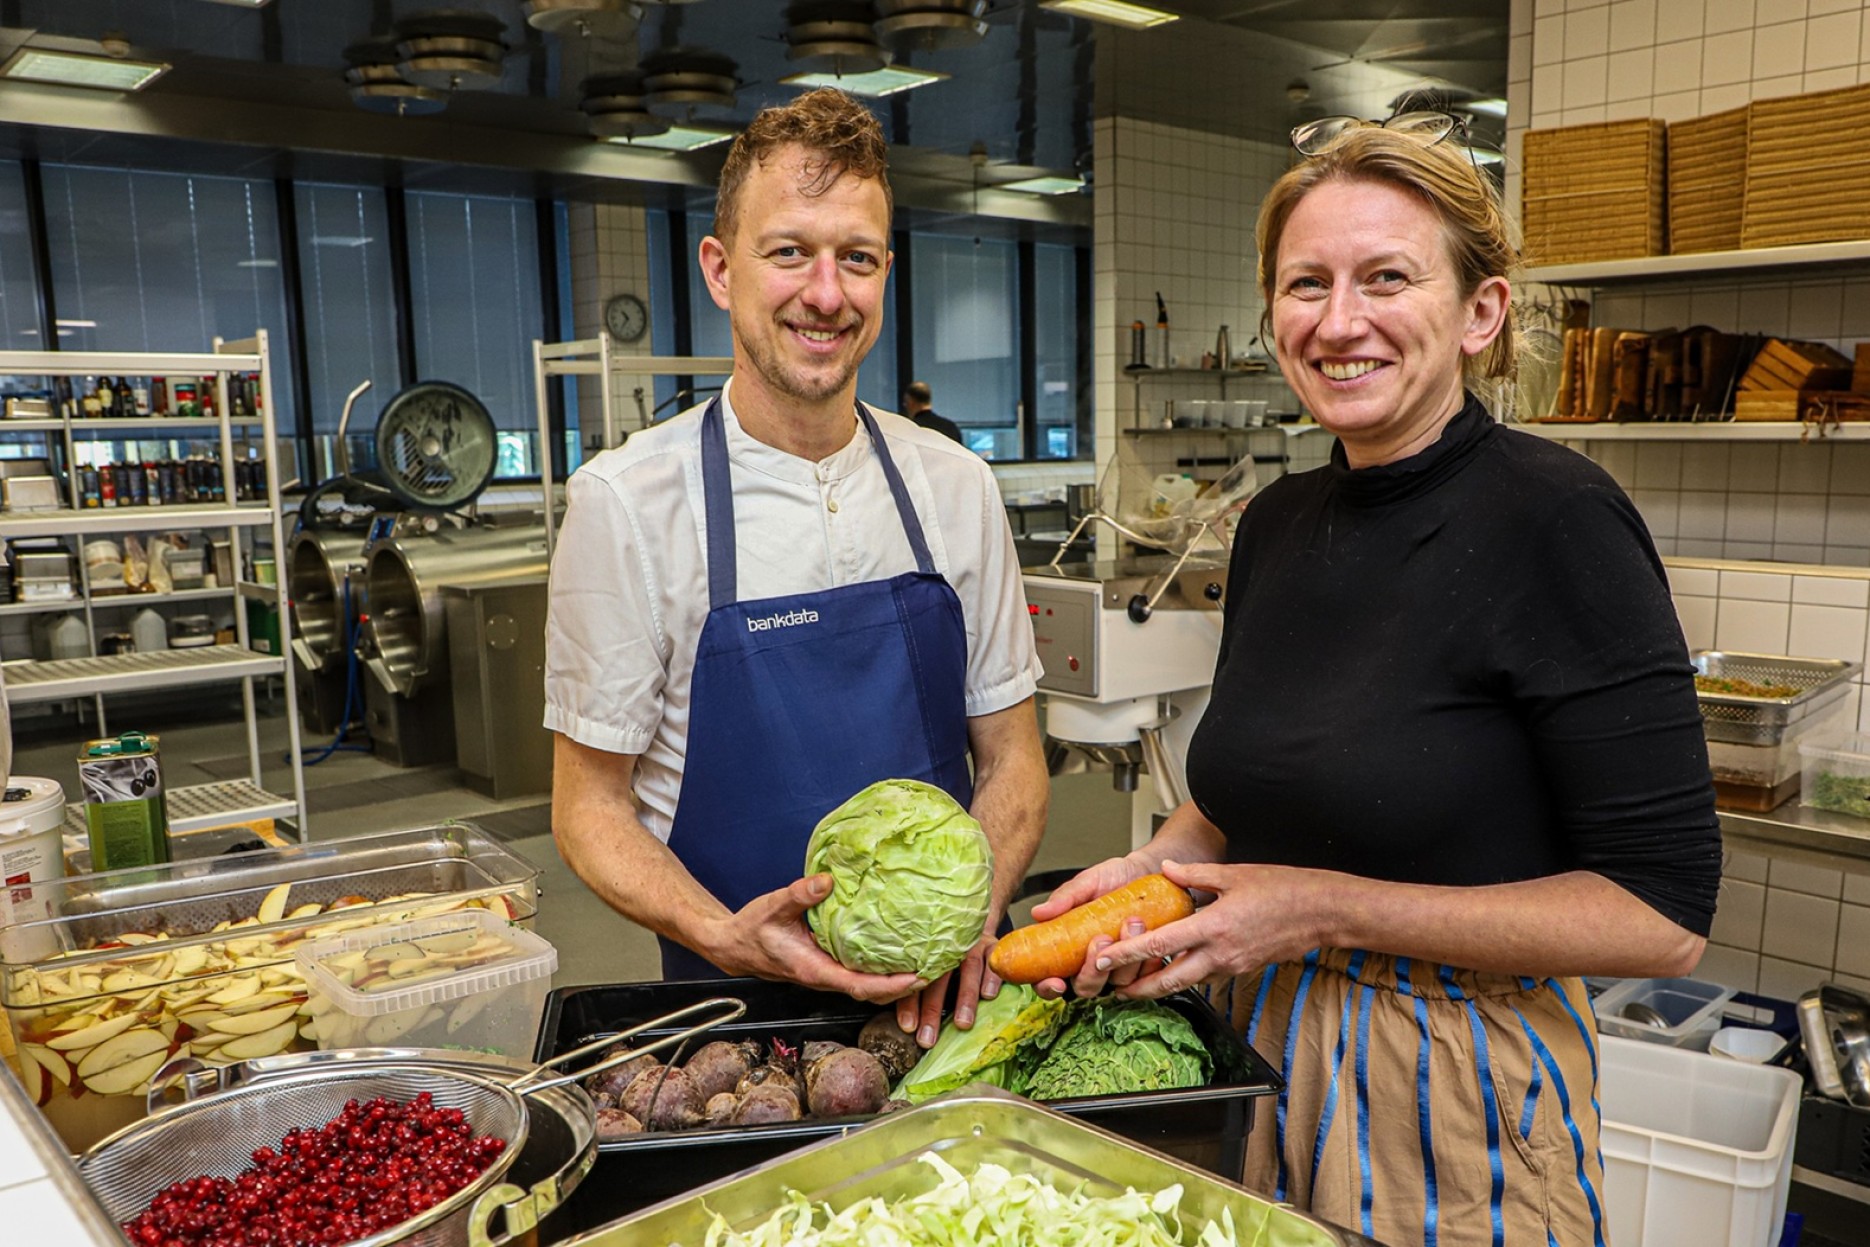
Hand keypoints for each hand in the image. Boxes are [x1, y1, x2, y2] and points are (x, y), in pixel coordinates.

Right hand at [709, 874, 925, 1004]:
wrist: (733, 946)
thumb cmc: (751, 930)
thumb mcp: (772, 907)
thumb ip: (799, 894)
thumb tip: (828, 881)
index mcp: (815, 970)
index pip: (859, 987)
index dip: (890, 986)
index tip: (917, 978)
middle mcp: (824, 977)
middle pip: (871, 993)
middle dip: (904, 987)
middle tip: (936, 970)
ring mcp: (826, 974)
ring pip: (867, 986)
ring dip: (895, 980)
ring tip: (924, 963)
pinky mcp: (826, 966)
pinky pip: (858, 973)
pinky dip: (880, 969)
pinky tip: (894, 951)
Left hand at [895, 932, 1003, 1047]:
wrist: (970, 920)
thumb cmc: (945, 954)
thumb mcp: (930, 967)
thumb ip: (917, 990)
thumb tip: (907, 1026)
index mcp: (925, 954)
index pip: (914, 980)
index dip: (909, 1004)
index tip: (908, 1027)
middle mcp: (947, 949)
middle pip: (938, 978)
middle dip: (932, 1010)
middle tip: (929, 1038)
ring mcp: (971, 946)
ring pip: (968, 970)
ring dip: (965, 998)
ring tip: (962, 1023)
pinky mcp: (993, 946)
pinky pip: (994, 959)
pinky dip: (991, 976)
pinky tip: (988, 995)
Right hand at [1023, 854, 1154, 1000]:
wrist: (1145, 870)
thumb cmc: (1112, 877)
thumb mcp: (1087, 882)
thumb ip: (1065, 897)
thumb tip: (1039, 912)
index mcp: (1068, 948)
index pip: (1048, 980)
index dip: (1048, 988)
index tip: (1056, 981)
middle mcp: (1092, 961)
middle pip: (1085, 988)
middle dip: (1093, 971)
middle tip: (1101, 939)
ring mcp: (1119, 965)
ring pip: (1119, 983)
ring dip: (1126, 959)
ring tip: (1132, 922)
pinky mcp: (1143, 964)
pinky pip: (1146, 975)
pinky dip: (1147, 959)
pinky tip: (1150, 934)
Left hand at [1095, 860, 1326, 999]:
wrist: (1321, 912)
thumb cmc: (1283, 889)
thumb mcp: (1233, 874)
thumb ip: (1194, 875)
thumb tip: (1166, 870)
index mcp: (1213, 926)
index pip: (1160, 945)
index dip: (1128, 953)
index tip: (1103, 958)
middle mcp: (1220, 953)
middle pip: (1168, 980)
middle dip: (1137, 987)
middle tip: (1112, 988)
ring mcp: (1231, 965)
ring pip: (1186, 982)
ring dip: (1159, 986)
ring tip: (1135, 984)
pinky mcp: (1241, 969)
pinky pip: (1206, 976)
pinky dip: (1185, 976)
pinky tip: (1173, 968)